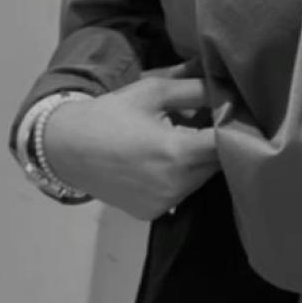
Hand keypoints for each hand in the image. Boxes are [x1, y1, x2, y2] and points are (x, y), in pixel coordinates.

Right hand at [41, 58, 221, 220]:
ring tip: (178, 140)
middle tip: (203, 122)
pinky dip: (181, 177)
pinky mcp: (154, 213)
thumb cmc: (111, 114)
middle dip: (216, 142)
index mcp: (177, 152)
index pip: (227, 143)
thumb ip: (196, 89)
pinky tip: (161, 161)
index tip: (234, 113)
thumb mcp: (153, 92)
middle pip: (218, 163)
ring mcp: (165, 203)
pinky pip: (182, 193)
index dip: (235, 127)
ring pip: (202, 179)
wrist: (66, 148)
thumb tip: (230, 89)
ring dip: (200, 161)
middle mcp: (175, 184)